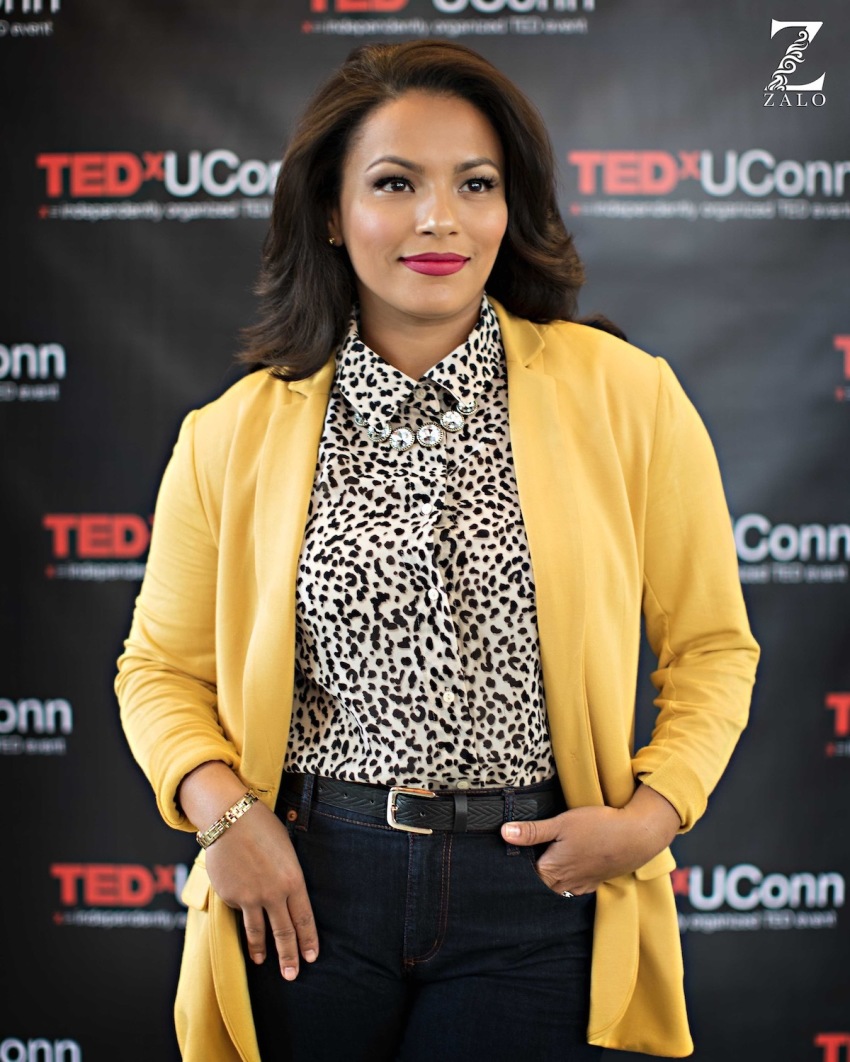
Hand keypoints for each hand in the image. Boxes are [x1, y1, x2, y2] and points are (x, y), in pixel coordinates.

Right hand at [179, 762, 318, 978]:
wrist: (230, 818)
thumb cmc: (262, 828)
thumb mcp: (286, 851)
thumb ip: (287, 878)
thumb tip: (286, 898)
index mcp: (293, 880)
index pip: (304, 918)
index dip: (308, 940)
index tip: (311, 957)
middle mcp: (273, 893)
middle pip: (284, 932)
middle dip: (289, 956)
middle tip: (292, 975)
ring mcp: (250, 897)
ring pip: (258, 932)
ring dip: (262, 950)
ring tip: (264, 962)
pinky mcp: (230, 897)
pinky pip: (238, 910)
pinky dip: (241, 912)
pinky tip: (241, 905)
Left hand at [500, 783, 679, 895]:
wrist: (636, 836)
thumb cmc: (598, 826)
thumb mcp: (562, 823)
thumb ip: (533, 831)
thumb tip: (504, 833)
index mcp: (553, 869)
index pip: (526, 876)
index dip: (517, 868)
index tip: (509, 857)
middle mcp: (566, 882)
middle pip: (541, 885)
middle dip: (532, 877)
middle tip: (525, 860)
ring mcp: (582, 884)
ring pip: (557, 889)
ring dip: (549, 881)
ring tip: (543, 865)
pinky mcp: (596, 881)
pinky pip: (574, 888)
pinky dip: (567, 882)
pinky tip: (567, 870)